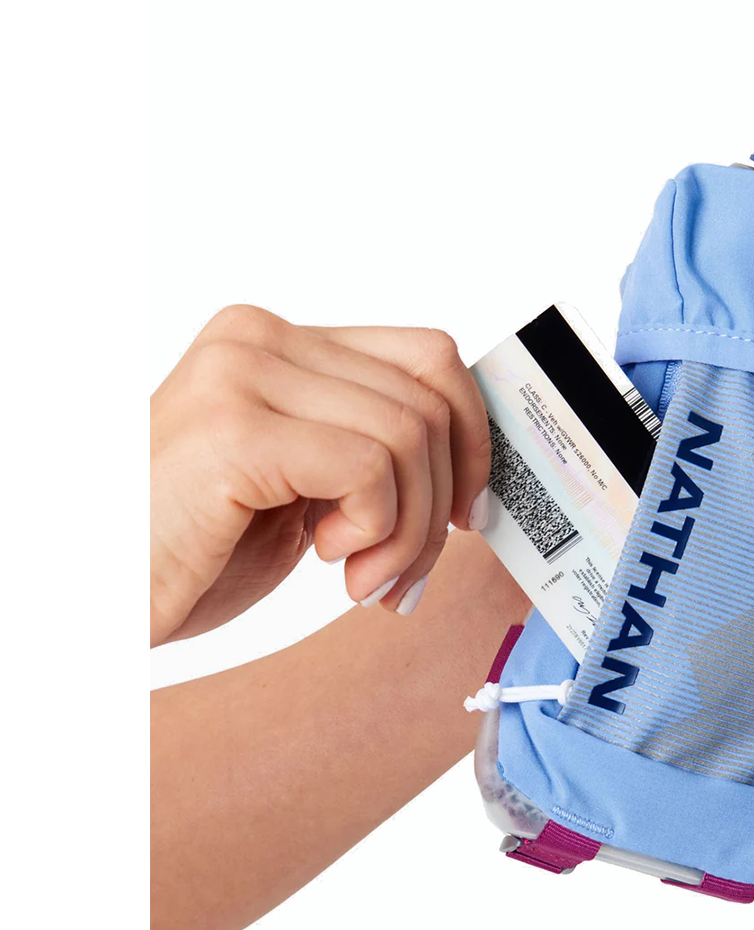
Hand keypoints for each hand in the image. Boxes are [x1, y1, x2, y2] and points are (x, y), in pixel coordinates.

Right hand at [149, 306, 491, 644]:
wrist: (106, 590)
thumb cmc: (198, 545)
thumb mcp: (307, 482)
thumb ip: (371, 448)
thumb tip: (469, 462)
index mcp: (282, 342)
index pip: (429, 356)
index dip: (472, 435)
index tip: (468, 507)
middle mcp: (260, 339)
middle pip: (430, 400)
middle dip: (443, 501)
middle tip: (408, 568)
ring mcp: (242, 376)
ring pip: (410, 437)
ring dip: (409, 531)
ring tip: (365, 576)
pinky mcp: (235, 432)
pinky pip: (368, 468)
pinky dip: (376, 530)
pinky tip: (327, 559)